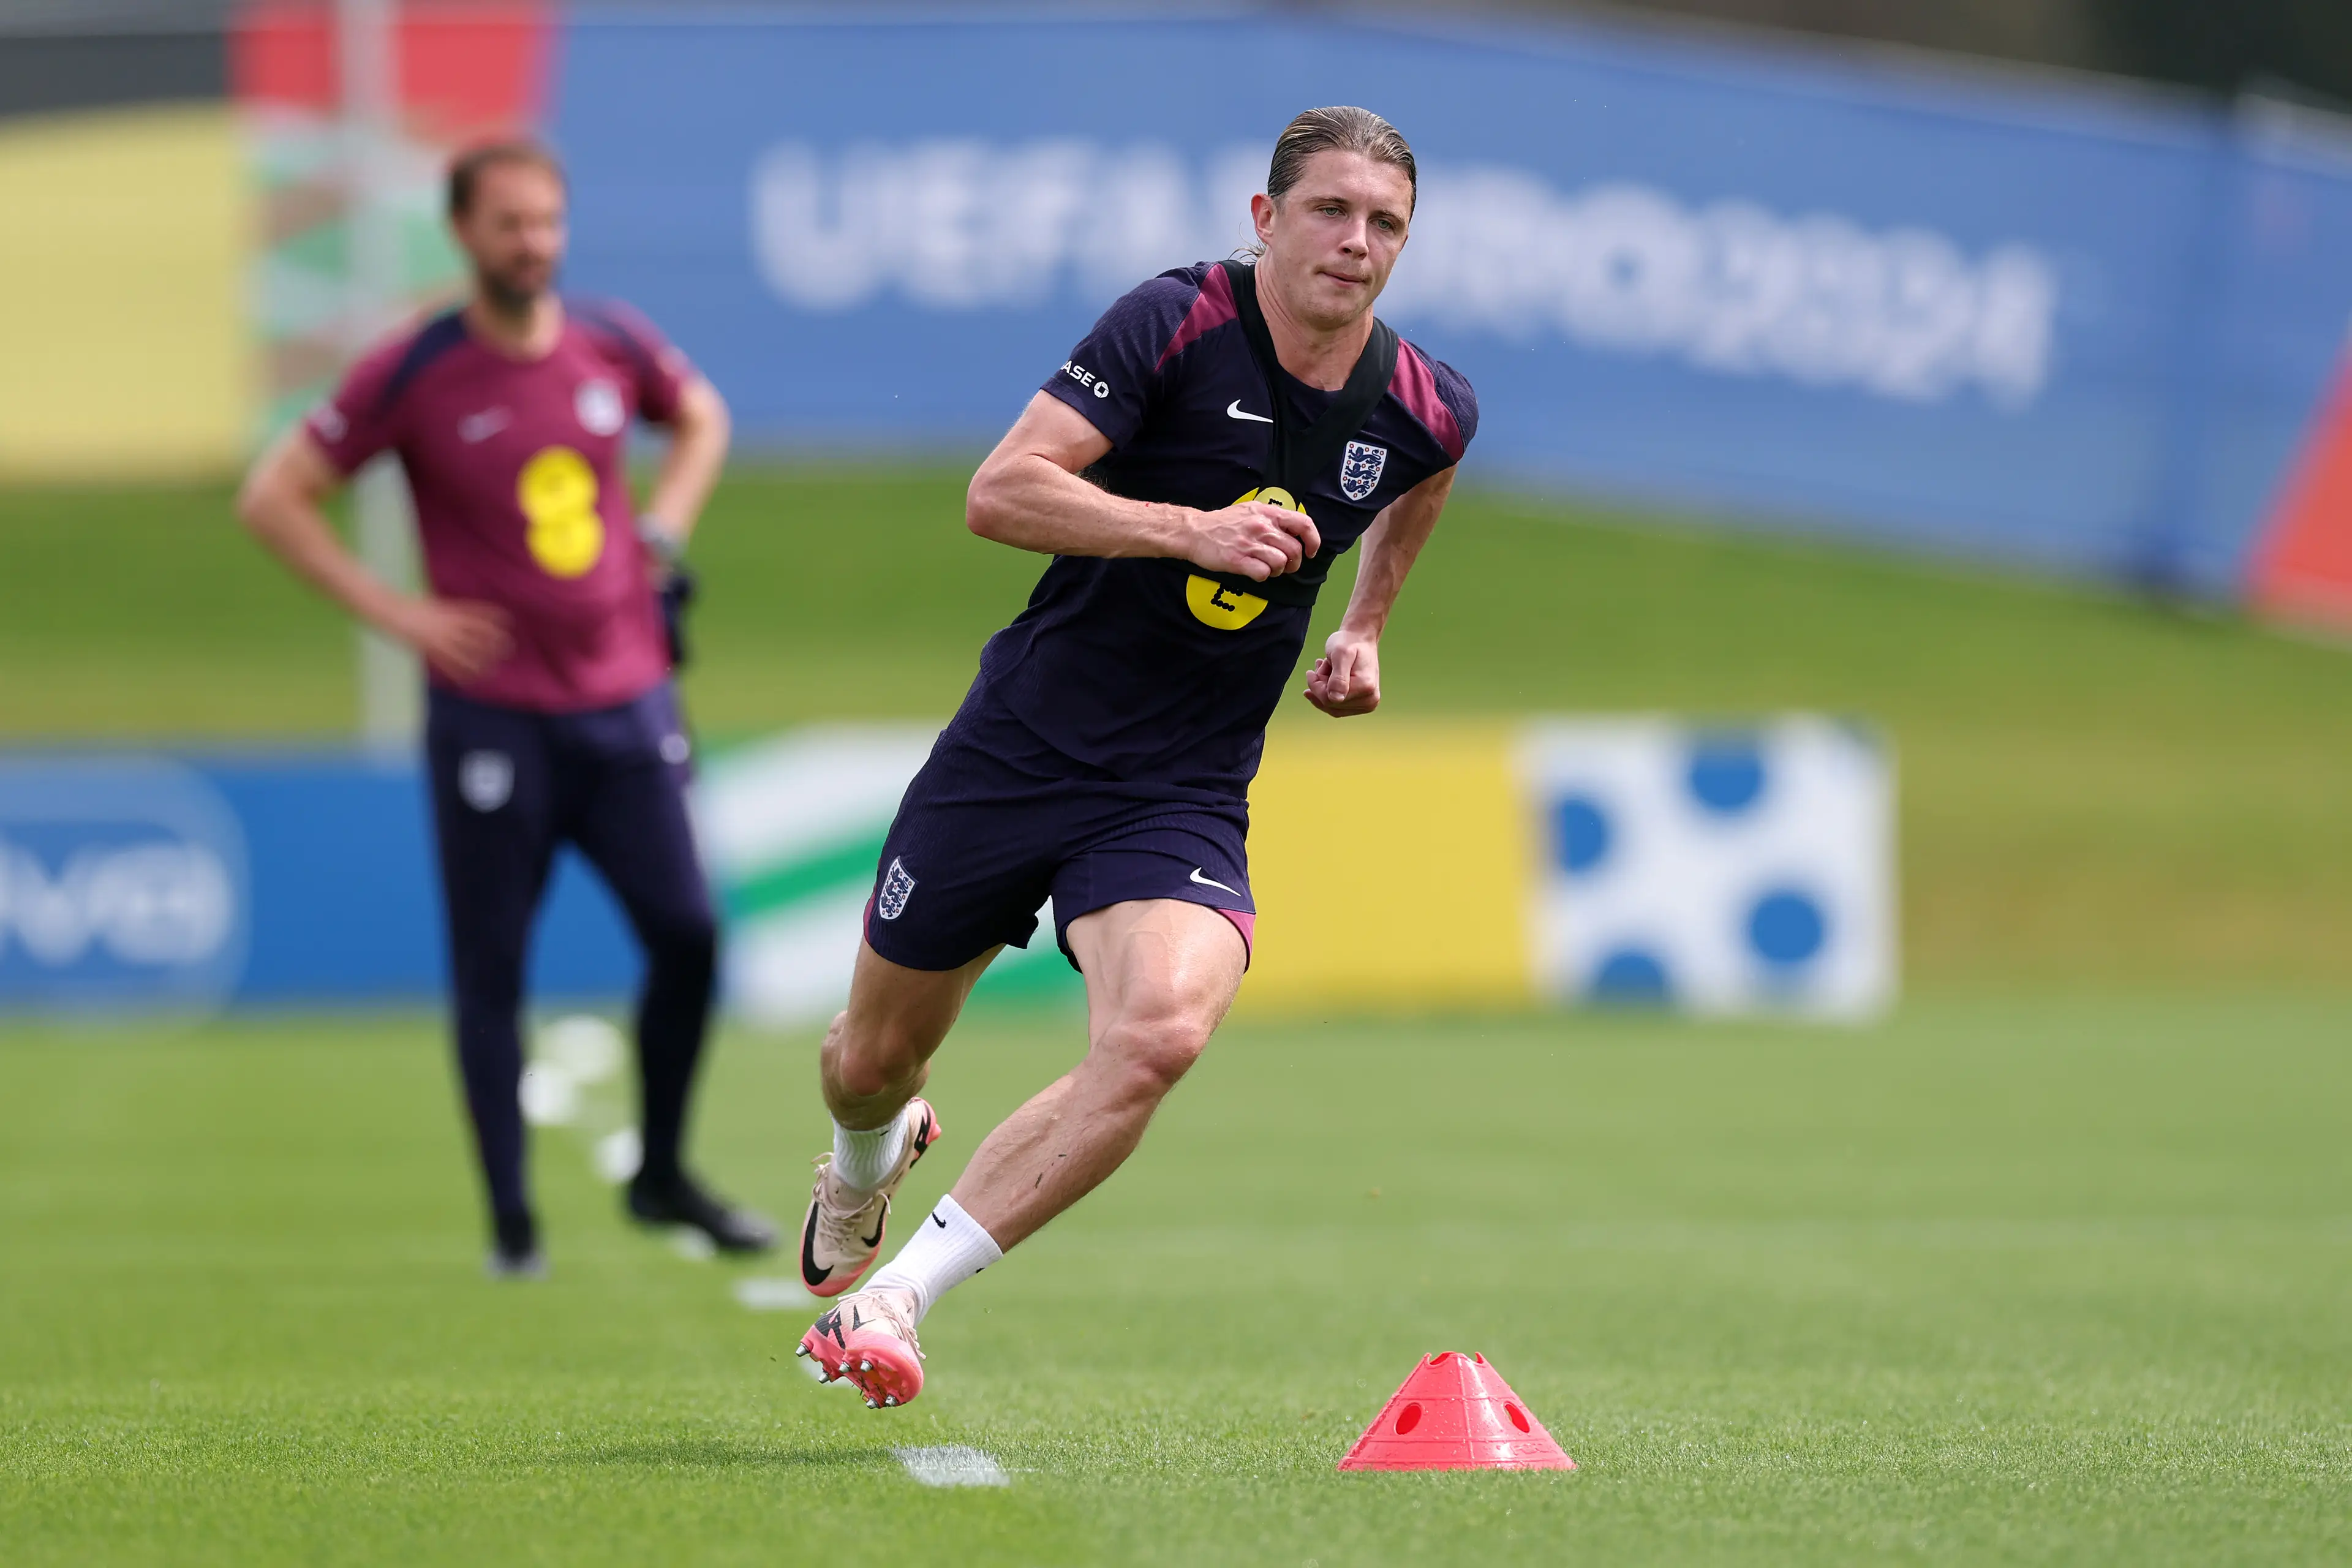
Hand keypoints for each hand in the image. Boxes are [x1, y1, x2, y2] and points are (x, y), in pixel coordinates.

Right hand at [389, 596, 512, 683]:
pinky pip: (446, 663)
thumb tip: (449, 612)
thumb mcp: (429, 603)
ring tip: (492, 668)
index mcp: (448, 609)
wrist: (387, 610)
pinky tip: (468, 680)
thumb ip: (443, 609)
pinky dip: (458, 672)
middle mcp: (446, 623)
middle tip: (508, 646)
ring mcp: (438, 637)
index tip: (507, 619)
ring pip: (464, 651)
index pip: (475, 611)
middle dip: (492, 640)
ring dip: (479, 659)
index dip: (491, 615)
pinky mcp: (428, 649)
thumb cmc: (406, 605)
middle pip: (475, 632)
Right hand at [1185, 501, 1319, 582]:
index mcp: (1267, 512)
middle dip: (1293, 563)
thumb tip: (1293, 531)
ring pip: (1280, 563)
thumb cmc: (1223, 523)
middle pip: (1293, 550)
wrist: (1195, 531)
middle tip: (1285, 566)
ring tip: (1268, 568)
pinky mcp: (1238, 560)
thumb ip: (1272, 518)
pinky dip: (1262, 577)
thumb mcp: (1250, 510)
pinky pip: (1263, 574)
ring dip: (1278, 571)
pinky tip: (1254, 572)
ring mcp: (1249, 543)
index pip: (1303, 524)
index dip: (1313, 540)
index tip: (1310, 551)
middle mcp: (1261, 526)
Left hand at [1303, 628, 1379, 716]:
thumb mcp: (1340, 654)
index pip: (1329, 699)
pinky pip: (1338, 706)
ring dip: (1324, 689)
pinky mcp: (1363, 704)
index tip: (1311, 671)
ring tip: (1326, 670)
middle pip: (1330, 705)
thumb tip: (1335, 699)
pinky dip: (1328, 692)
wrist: (1360, 639)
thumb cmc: (1349, 642)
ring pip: (1332, 707)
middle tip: (1320, 667)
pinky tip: (1327, 676)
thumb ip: (1338, 677)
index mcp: (1365, 687)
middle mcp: (1370, 700)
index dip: (1315, 686)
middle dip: (1320, 687)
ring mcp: (1367, 704)